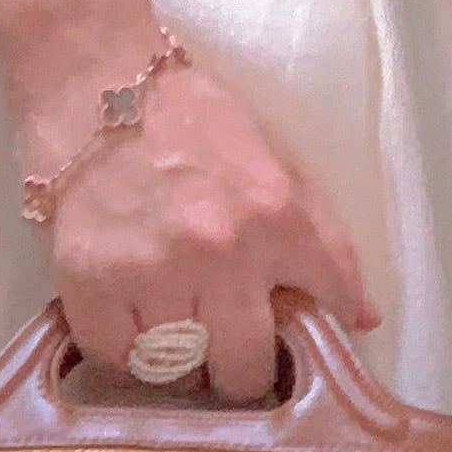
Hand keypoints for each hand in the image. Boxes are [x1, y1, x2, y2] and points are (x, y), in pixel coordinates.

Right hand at [19, 48, 380, 404]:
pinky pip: (116, 357)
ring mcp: (150, 270)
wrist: (97, 79)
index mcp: (277, 216)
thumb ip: (327, 242)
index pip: (321, 310)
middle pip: (242, 369)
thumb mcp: (280, 165)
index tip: (291, 342)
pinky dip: (124, 352)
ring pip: (176, 371)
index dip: (310, 335)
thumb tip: (364, 318)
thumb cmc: (194, 121)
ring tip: (175, 331)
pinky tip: (131, 322)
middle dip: (240, 372)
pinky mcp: (87, 281)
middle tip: (226, 356)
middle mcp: (219, 251)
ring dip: (179, 362)